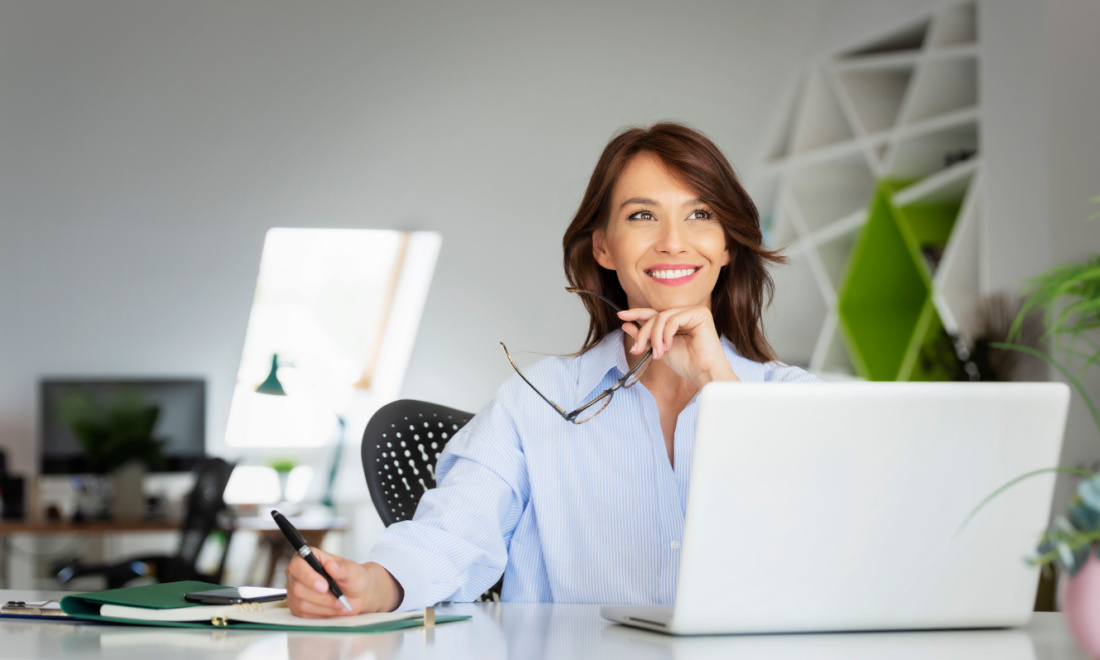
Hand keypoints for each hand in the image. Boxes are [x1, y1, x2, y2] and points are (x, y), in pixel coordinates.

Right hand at [284, 548, 402, 616]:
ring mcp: (296, 590)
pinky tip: (334, 611)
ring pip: (300, 602)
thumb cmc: (357, 579)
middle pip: (297, 586)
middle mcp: (299, 573)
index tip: (324, 585)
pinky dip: (320, 615)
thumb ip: (344, 568)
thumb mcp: (356, 572)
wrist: (360, 593)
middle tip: (339, 601)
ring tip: (341, 606)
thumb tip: (331, 565)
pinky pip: (303, 614)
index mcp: (310, 558)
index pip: (298, 563)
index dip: (308, 575)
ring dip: (323, 607)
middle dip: (321, 597)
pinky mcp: (298, 605)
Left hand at [618, 306, 738, 387]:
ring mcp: (693, 312)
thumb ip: (645, 337)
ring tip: (657, 353)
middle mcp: (686, 313)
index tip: (621, 316)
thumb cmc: (687, 364)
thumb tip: (625, 324)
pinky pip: (673, 319)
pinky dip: (666, 334)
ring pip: (662, 317)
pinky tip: (668, 346)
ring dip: (654, 336)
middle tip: (638, 349)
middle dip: (643, 333)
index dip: (636, 314)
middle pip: (656, 315)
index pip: (654, 314)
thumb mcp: (658, 348)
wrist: (703, 373)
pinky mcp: (700, 314)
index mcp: (678, 320)